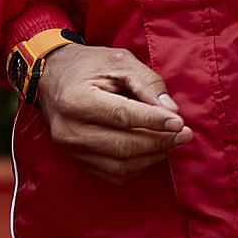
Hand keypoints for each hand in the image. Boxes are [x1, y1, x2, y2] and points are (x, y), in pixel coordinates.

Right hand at [35, 44, 192, 183]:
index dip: (154, 121)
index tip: (180, 122)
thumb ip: (146, 84)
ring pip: (121, 165)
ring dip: (152, 156)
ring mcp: (71, 149)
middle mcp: (70, 130)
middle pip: (123, 145)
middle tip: (185, 134)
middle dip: (159, 142)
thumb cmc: (89, 66)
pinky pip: (113, 175)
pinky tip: (152, 152)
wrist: (52, 76)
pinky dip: (138, 167)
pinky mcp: (77, 160)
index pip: (122, 116)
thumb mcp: (118, 62)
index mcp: (77, 100)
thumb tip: (172, 112)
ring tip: (172, 142)